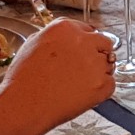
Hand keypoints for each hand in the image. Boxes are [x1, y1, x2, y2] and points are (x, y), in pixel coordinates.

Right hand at [0, 18, 116, 134]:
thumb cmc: (24, 80)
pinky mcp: (102, 84)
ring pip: (108, 64)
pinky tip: (81, 95)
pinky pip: (110, 84)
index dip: (85, 43)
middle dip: (98, 54)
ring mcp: (95, 63)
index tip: (82, 52)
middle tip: (85, 70)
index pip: (88, 29)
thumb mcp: (33, 45)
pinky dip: (100, 91)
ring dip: (98, 73)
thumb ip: (56, 37)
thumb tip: (69, 40)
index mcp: (65, 28)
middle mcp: (83, 41)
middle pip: (104, 43)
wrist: (24, 105)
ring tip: (76, 85)